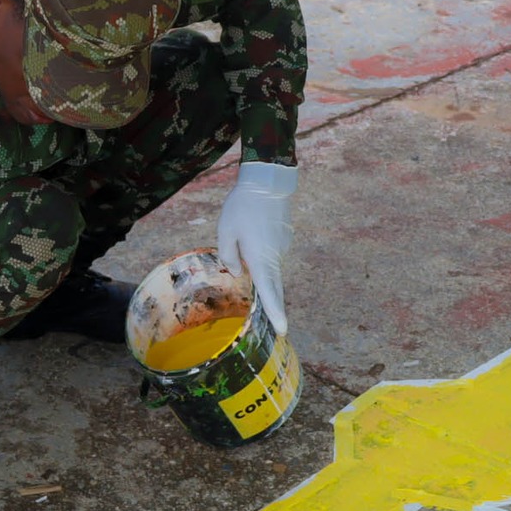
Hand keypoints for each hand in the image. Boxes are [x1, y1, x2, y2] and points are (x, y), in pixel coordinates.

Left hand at [216, 161, 296, 335]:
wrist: (267, 181)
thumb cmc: (242, 206)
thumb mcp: (225, 231)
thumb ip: (228, 256)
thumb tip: (238, 272)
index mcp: (260, 258)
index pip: (268, 291)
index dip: (274, 312)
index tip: (282, 329)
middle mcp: (275, 257)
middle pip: (274, 286)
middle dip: (273, 304)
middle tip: (274, 322)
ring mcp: (282, 248)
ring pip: (268, 265)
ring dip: (257, 262)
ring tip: (243, 234)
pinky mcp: (284, 239)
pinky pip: (271, 252)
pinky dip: (261, 250)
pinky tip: (253, 230)